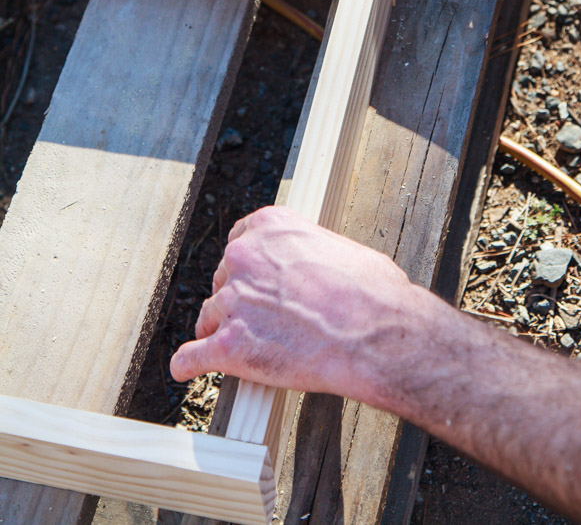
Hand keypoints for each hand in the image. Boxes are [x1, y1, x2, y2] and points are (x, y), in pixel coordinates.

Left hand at [170, 206, 414, 404]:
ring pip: (209, 317)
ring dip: (221, 332)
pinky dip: (190, 365)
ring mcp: (233, 300)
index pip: (239, 242)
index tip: (253, 283)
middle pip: (223, 281)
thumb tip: (316, 269)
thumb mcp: (340, 249)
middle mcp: (244, 257)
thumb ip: (310, 253)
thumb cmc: (372, 292)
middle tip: (262, 321)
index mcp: (269, 227)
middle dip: (239, 301)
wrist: (376, 332)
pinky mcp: (229, 345)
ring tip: (241, 348)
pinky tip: (188, 369)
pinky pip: (192, 357)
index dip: (247, 269)